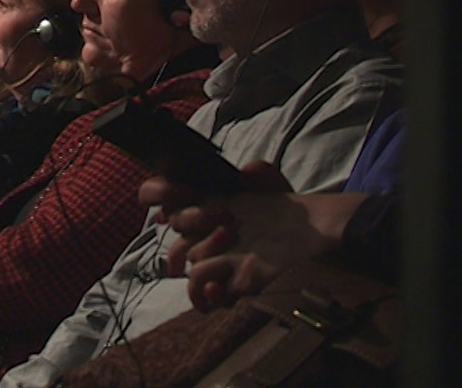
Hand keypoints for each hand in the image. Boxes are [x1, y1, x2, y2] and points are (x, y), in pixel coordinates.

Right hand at [141, 161, 363, 310]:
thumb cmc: (283, 214)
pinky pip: (199, 289)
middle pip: (174, 222)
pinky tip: (218, 287)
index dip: (158, 191)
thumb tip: (247, 171)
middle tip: (225, 214)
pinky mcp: (220, 282)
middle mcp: (196, 228)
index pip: (155, 193)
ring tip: (230, 238)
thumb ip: (263, 174)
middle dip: (194, 216)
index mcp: (200, 201)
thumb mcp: (276, 190)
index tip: (183, 191)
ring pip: (181, 254)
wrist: (306, 243)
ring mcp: (205, 255)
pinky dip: (204, 291)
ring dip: (202, 247)